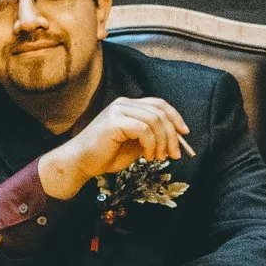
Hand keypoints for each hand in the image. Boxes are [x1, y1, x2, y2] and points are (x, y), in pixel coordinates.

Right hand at [35, 96, 190, 198]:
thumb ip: (152, 137)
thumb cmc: (105, 155)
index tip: (184, 134)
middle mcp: (124, 103)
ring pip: (154, 121)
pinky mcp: (114, 121)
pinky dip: (151, 144)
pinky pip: (144, 129)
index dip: (175, 117)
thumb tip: (176, 140)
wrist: (81, 162)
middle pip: (160, 112)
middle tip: (174, 155)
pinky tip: (147, 156)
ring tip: (158, 158)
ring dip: (162, 142)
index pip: (159, 104)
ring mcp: (118, 110)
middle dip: (172, 135)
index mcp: (128, 106)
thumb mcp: (135, 145)